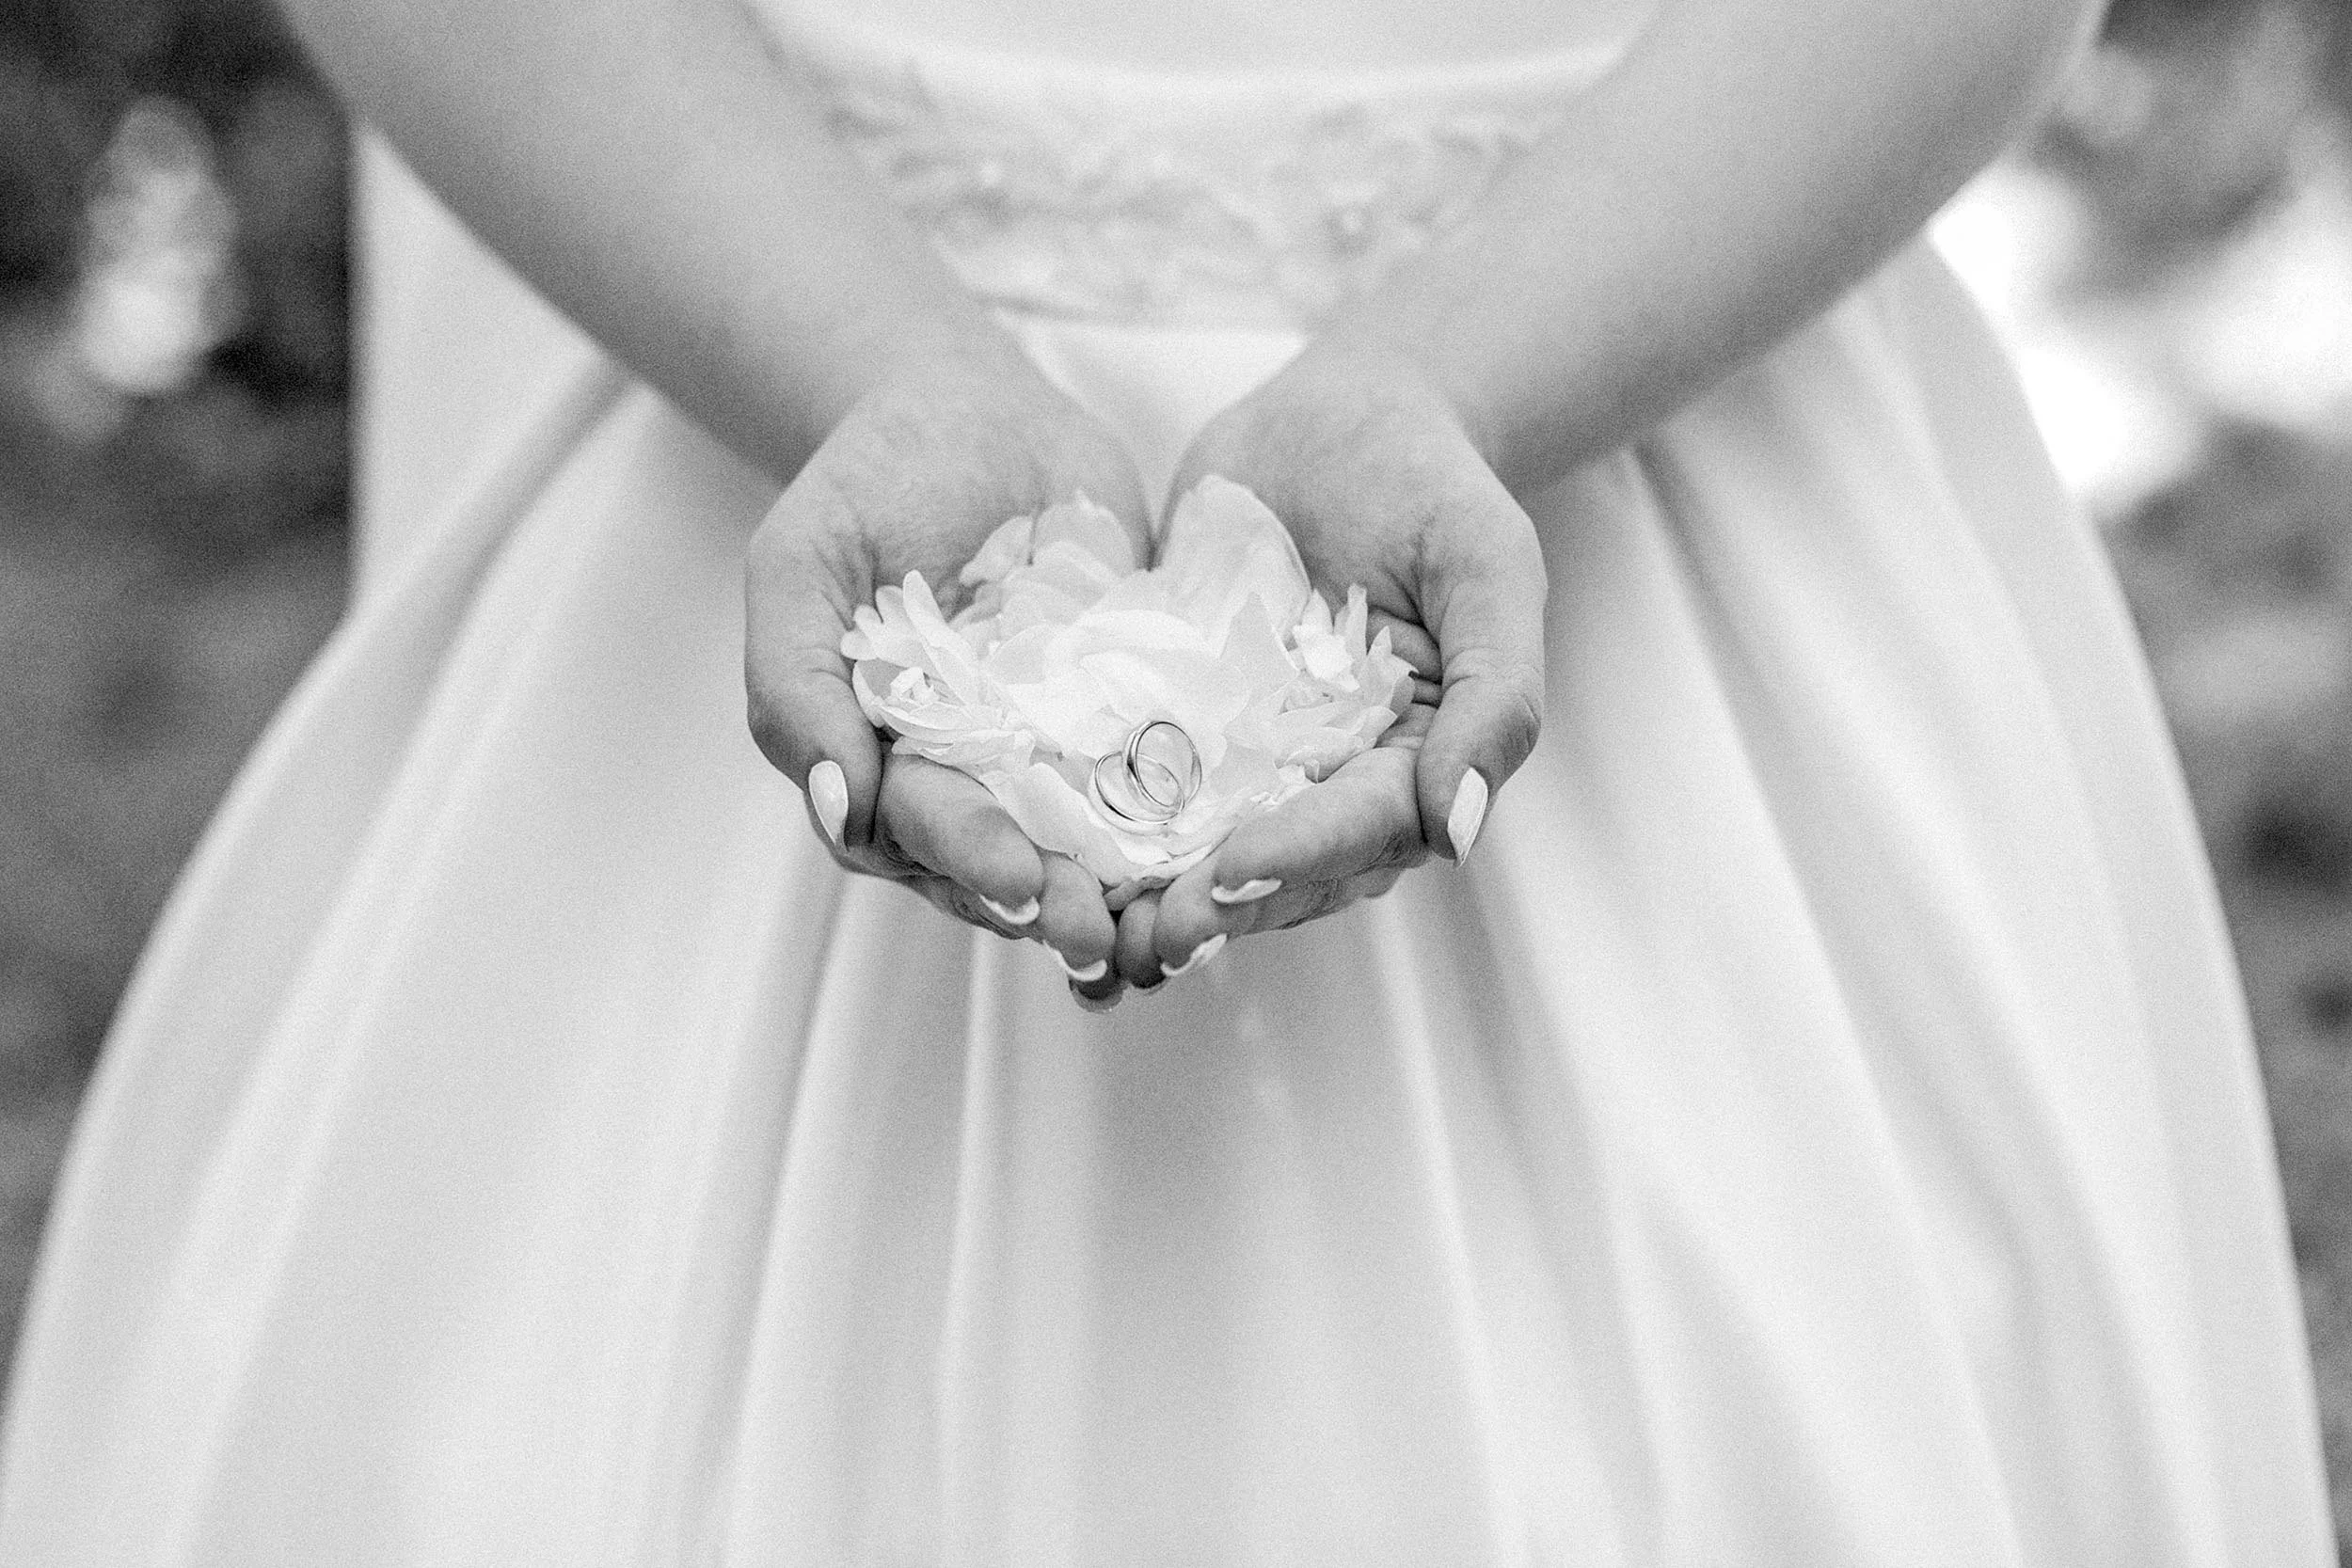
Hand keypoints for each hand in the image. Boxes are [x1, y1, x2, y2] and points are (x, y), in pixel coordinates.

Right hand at [744, 332, 1146, 998]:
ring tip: (1174, 924)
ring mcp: (1062, 745)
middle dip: (1059, 904)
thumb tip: (835, 804)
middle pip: (1016, 862)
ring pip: (1095, 845)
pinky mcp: (1139, 708)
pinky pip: (1170, 777)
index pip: (927, 837)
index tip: (1025, 885)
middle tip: (1106, 931)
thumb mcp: (801, 566)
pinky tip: (1236, 850)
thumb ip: (794, 683)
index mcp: (892, 758)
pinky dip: (1195, 824)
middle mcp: (980, 770)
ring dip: (1131, 893)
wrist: (974, 408)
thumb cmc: (871, 481)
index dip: (974, 865)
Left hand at [1112, 343, 1546, 987]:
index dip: (1292, 861)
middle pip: (1274, 870)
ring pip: (1199, 854)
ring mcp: (1246, 758)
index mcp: (1408, 764)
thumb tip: (1458, 834)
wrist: (1340, 417)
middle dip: (1208, 911)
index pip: (1354, 832)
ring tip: (1084, 935)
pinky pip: (1133, 788)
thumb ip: (1496, 697)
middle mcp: (1325, 780)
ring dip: (1146, 904)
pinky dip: (1093, 836)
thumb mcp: (1490, 569)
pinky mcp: (1174, 722)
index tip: (1224, 880)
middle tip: (1140, 939)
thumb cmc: (1431, 485)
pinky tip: (1037, 862)